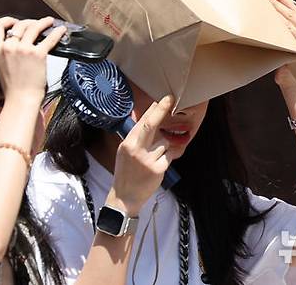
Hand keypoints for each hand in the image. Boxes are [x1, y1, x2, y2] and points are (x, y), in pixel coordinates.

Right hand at [0, 17, 66, 103]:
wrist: (21, 100)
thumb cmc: (13, 88)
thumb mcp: (1, 66)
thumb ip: (6, 52)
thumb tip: (18, 42)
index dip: (6, 21)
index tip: (15, 22)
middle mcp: (8, 47)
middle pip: (19, 24)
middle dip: (29, 22)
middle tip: (37, 24)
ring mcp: (23, 49)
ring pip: (34, 26)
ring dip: (44, 22)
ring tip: (50, 22)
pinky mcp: (38, 54)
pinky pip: (49, 38)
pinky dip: (57, 32)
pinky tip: (61, 30)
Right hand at [107, 95, 174, 215]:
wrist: (125, 196)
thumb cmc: (126, 172)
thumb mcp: (125, 151)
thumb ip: (136, 137)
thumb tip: (149, 119)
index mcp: (128, 143)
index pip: (141, 121)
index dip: (153, 109)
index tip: (163, 99)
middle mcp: (136, 149)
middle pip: (151, 125)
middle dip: (161, 110)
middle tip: (170, 99)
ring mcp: (147, 159)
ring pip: (165, 142)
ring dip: (165, 147)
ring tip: (155, 157)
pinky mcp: (158, 169)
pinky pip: (170, 155)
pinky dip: (168, 157)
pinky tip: (160, 164)